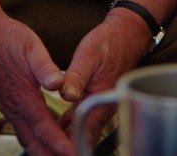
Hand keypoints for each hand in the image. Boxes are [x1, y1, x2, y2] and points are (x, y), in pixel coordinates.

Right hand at [0, 10, 74, 155]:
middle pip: (34, 143)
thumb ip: (45, 67)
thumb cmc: (8, 39)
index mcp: (24, 95)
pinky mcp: (8, 105)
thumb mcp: (32, 46)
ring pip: (26, 139)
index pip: (44, 128)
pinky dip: (34, 142)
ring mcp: (9, 108)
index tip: (73, 154)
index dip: (59, 144)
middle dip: (52, 155)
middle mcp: (15, 107)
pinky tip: (42, 142)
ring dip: (43, 151)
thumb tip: (58, 84)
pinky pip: (22, 131)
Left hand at [58, 10, 149, 145]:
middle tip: (50, 150)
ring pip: (85, 127)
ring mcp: (102, 102)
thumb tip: (65, 95)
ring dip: (70, 135)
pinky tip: (60, 125)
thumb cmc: (110, 42)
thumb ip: (76, 76)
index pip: (86, 132)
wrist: (125, 33)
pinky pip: (84, 116)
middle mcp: (104, 106)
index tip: (58, 151)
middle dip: (69, 143)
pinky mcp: (98, 97)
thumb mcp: (89, 54)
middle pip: (85, 135)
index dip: (72, 145)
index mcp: (102, 99)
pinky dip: (72, 123)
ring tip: (51, 143)